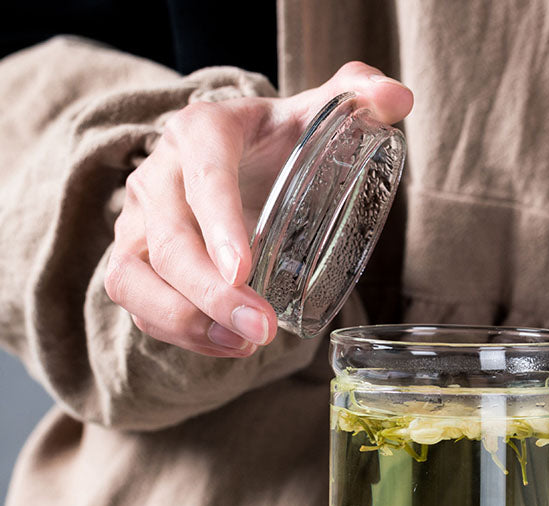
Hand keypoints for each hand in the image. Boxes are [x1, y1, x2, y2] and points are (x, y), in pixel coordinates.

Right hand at [105, 63, 412, 356]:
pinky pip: (138, 303)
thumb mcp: (315, 113)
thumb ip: (356, 99)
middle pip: (167, 240)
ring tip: (244, 347)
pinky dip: (178, 332)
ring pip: (134, 277)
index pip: (203, 174)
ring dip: (185, 321)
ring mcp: (139, 222)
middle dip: (211, 294)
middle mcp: (159, 175)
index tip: (245, 271)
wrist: (235, 157)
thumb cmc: (276, 141)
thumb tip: (398, 97)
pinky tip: (229, 346)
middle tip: (262, 331)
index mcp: (202, 132)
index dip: (219, 223)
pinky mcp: (137, 259)